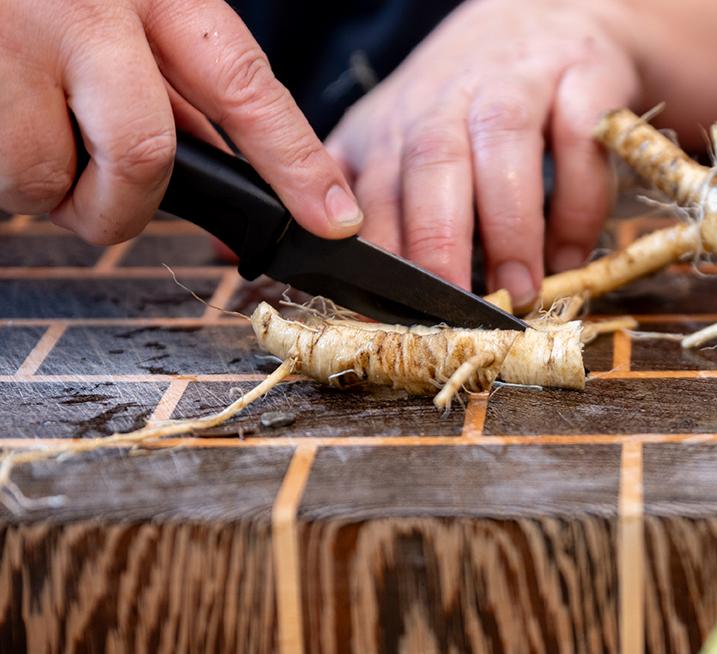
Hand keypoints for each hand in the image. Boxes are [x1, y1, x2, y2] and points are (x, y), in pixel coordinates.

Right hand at [0, 0, 360, 244]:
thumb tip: (225, 162)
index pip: (242, 84)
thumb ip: (169, 74)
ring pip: (48, 178)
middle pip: (144, 152)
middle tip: (110, 206)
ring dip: (50, 188)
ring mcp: (5, 44)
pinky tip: (5, 119)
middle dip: (130, 207)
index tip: (333, 218)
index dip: (297, 162)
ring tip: (32, 135)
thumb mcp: (123, 2)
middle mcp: (80, 11)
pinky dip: (9, 167)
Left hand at [327, 0, 637, 306]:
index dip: (376, 256)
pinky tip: (570, 253)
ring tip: (518, 291)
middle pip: (430, 161)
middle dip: (437, 241)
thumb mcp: (397, 138)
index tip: (387, 317)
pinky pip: (579, 141)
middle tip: (456, 310)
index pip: (369, 190)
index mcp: (391, 125)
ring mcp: (515, 82)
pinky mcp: (581, 77)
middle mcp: (446, 99)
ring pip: (503, 144)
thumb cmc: (465, 102)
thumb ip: (363, 197)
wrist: (546, 16)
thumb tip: (297, 271)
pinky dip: (578, 204)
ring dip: (510, 227)